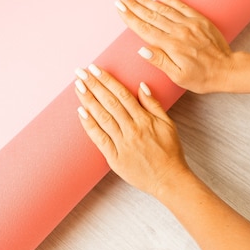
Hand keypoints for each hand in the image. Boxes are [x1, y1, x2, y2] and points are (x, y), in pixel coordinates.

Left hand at [74, 64, 190, 197]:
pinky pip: (99, 138)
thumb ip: (154, 105)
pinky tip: (81, 112)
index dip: (108, 80)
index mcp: (145, 120)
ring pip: (103, 117)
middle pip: (110, 102)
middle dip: (94, 85)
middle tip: (81, 72)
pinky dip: (89, 125)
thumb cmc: (170, 152)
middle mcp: (132, 129)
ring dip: (89, 100)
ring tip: (78, 86)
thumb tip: (141, 86)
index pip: (123, 94)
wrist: (169, 179)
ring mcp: (122, 144)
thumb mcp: (168, 125)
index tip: (96, 69)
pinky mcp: (114, 158)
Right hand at [115, 0, 234, 93]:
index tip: (118, 8)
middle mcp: (179, 31)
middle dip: (133, 4)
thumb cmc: (202, 77)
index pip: (145, 29)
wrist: (227, 70)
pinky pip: (180, 5)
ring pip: (163, 8)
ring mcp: (190, 23)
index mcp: (172, 46)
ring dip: (146, 0)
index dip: (130, 18)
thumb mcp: (178, 77)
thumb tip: (141, 49)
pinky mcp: (199, 19)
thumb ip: (160, 61)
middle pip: (151, 15)